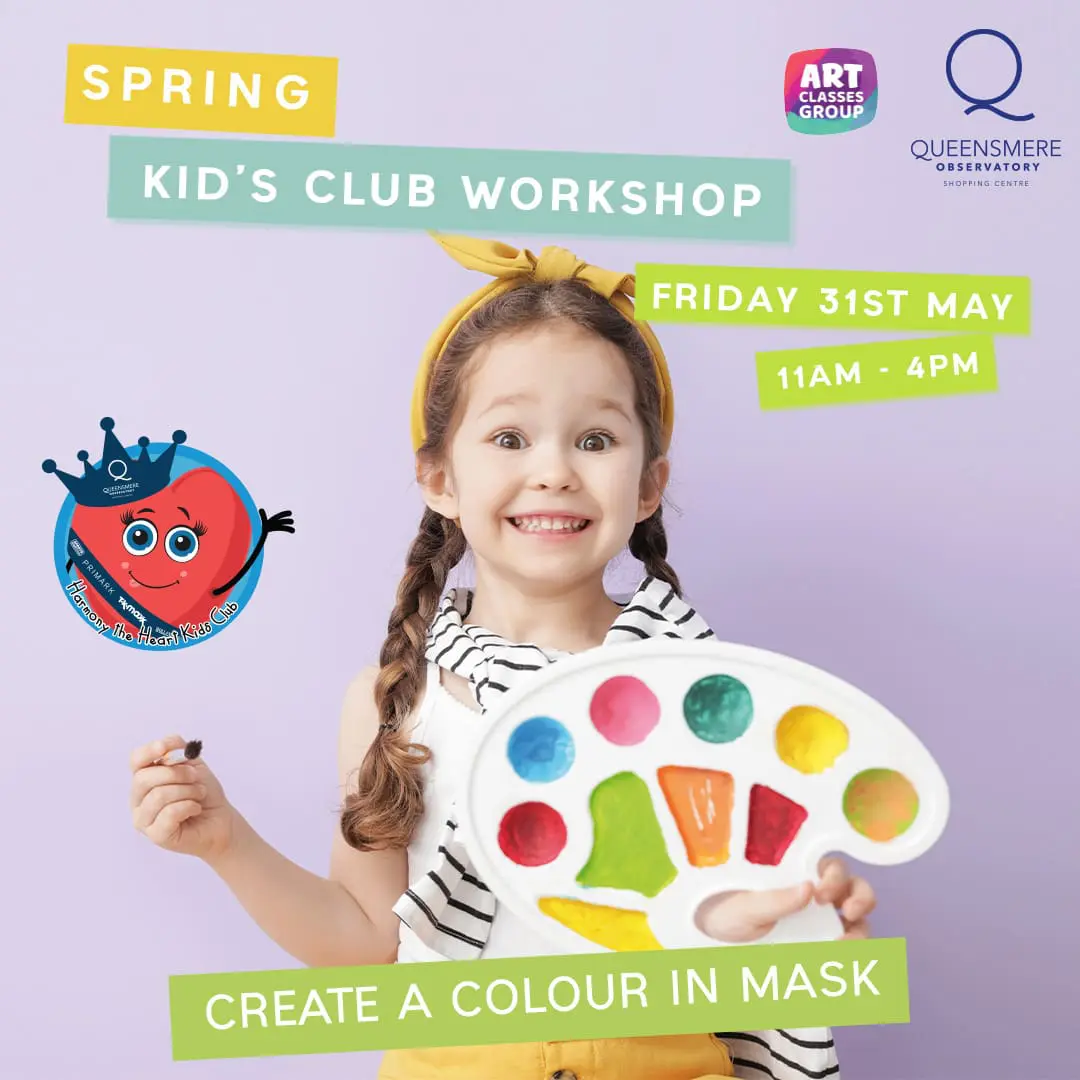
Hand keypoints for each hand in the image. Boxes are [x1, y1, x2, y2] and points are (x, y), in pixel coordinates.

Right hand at [129, 735, 236, 860]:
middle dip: (176, 773)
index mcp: (145, 780)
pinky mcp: (156, 835)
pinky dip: (189, 806)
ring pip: (159, 795)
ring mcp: (144, 820)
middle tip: (195, 777)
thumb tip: (167, 747)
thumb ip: (180, 752)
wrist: (220, 820)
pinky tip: (195, 809)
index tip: (165, 747)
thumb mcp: (194, 765)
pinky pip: (170, 813)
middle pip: (143, 778)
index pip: (136, 760)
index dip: (149, 751)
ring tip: (199, 794)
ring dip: (188, 791)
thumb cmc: (203, 793)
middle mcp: (138, 800)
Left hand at [697, 856, 875, 942]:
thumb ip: (775, 899)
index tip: (820, 895)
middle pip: (854, 887)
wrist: (715, 940)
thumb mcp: (745, 906)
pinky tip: (838, 958)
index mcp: (797, 872)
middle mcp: (814, 892)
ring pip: (857, 918)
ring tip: (844, 946)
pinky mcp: (818, 942)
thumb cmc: (726, 910)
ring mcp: (820, 918)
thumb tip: (808, 888)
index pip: (831, 865)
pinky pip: (845, 943)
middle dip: (861, 898)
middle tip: (849, 913)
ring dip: (859, 930)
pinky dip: (850, 950)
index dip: (835, 877)